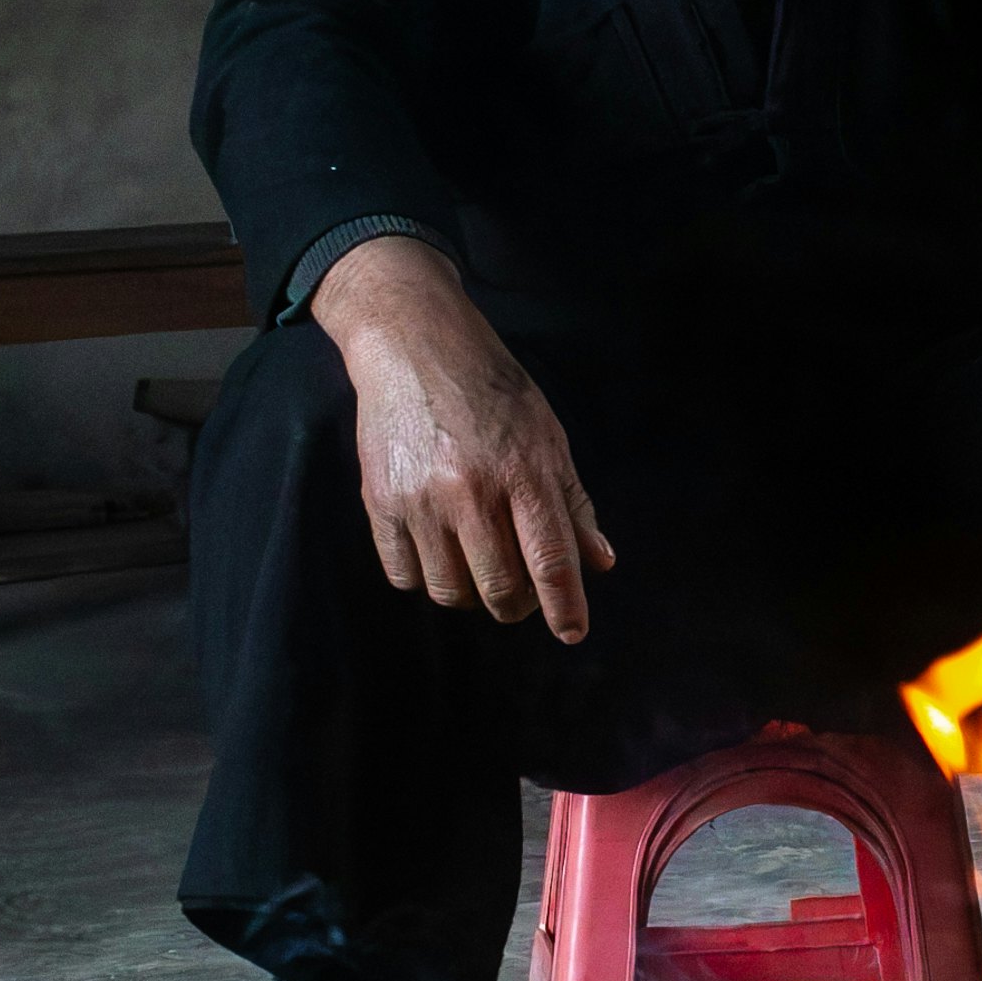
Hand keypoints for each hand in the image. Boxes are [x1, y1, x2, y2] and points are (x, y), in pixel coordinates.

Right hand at [309, 235, 614, 640]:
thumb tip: (600, 563)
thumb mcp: (548, 436)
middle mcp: (472, 491)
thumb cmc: (493, 391)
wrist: (415, 347)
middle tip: (521, 594)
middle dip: (517, 606)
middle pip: (500, 589)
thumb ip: (573, 503)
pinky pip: (405, 575)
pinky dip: (426, 578)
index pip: (551, 559)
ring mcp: (421, 500)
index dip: (565, 606)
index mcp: (523, 472)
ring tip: (479, 568)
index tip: (573, 633)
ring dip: (472, 595)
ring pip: (451, 591)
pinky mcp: (381, 502)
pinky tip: (440, 553)